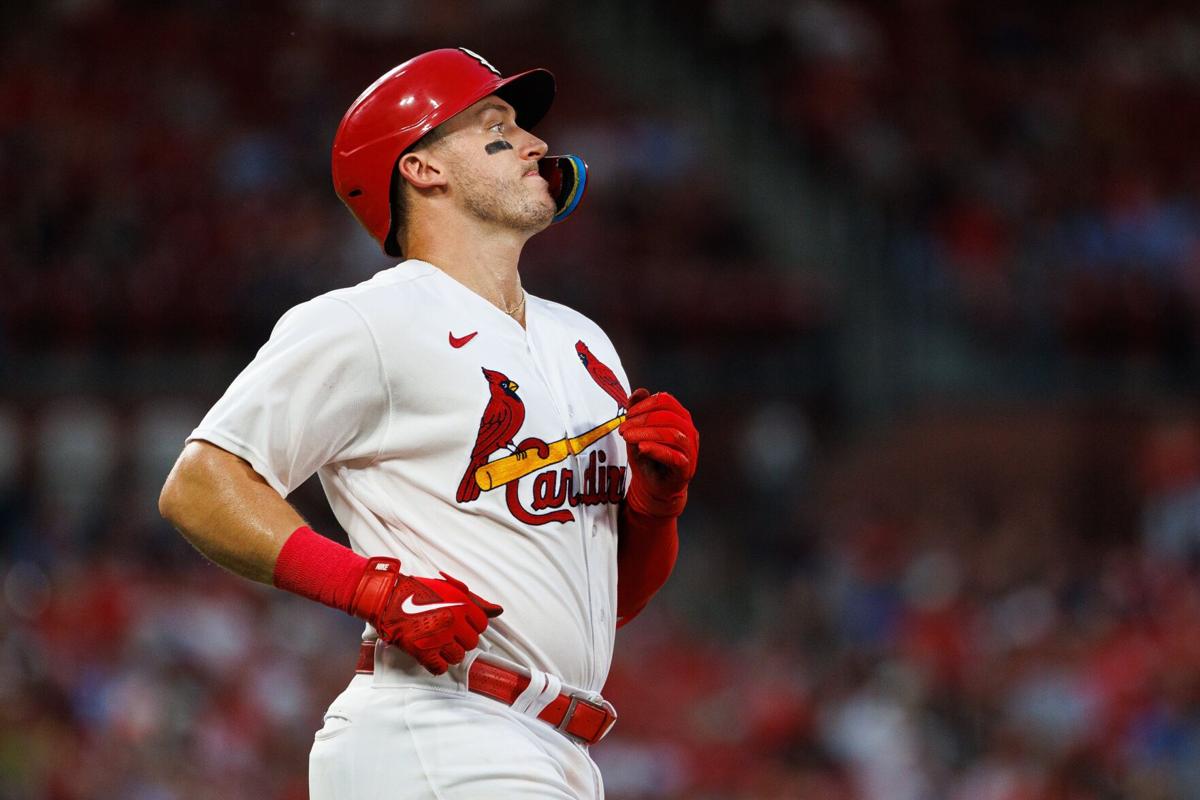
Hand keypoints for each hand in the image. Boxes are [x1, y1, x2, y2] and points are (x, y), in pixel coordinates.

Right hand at [349, 558, 502, 674]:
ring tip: (437, 643)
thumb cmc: (418, 591)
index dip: (471, 626)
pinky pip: (441, 668)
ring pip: (458, 656)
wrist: (387, 597)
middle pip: (471, 642)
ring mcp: (439, 637)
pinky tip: (430, 654)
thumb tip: (498, 611)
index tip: (460, 624)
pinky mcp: (423, 651)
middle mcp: (454, 621)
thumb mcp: (450, 589)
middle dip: (461, 639)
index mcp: (462, 605)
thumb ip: (476, 601)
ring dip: (449, 652)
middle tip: (446, 633)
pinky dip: (436, 664)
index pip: (481, 625)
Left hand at [619, 389, 698, 517]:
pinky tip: (641, 448)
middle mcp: (689, 431)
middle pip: (668, 416)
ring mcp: (690, 450)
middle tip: (623, 429)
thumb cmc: (646, 455)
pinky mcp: (686, 469)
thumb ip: (638, 410)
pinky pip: (675, 456)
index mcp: (679, 417)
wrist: (651, 485)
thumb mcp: (637, 430)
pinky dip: (657, 450)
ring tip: (628, 438)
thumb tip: (639, 391)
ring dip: (646, 433)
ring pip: (672, 434)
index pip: (666, 400)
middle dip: (642, 420)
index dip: (645, 404)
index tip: (627, 415)